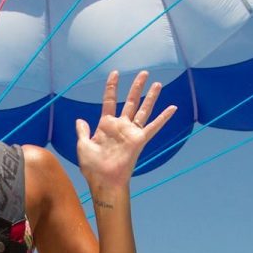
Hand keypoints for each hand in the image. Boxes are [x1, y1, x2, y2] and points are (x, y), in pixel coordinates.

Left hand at [75, 71, 176, 194]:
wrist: (103, 180)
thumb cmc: (92, 166)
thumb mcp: (82, 145)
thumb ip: (82, 131)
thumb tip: (80, 120)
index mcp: (106, 125)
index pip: (109, 101)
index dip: (112, 87)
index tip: (115, 73)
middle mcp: (121, 126)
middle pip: (130, 101)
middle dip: (136, 87)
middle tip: (143, 73)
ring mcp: (131, 132)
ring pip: (143, 110)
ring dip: (150, 97)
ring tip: (157, 84)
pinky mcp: (139, 140)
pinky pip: (154, 126)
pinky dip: (164, 117)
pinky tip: (172, 108)